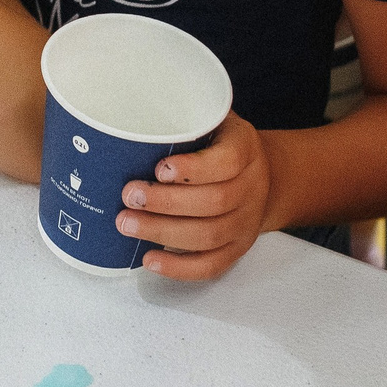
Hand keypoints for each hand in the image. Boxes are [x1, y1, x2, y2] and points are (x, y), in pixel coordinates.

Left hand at [119, 112, 272, 280]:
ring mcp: (246, 221)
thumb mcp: (210, 119)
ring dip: (164, 232)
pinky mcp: (237, 248)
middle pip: (213, 202)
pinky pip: (211, 265)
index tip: (160, 168)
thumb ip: (181, 120)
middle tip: (128, 196)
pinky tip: (149, 259)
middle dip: (165, 202)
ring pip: (208, 235)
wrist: (261, 174)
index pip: (228, 161)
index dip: (194, 168)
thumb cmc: (219, 143)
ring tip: (127, 224)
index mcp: (245, 147)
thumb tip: (126, 123)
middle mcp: (252, 186)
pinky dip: (179, 268)